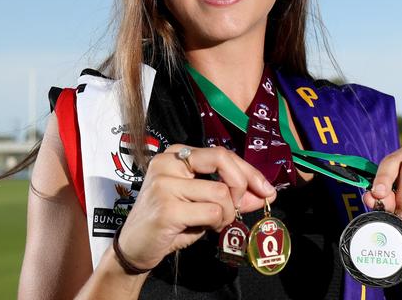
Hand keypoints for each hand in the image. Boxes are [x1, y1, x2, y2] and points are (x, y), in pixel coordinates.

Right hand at [116, 144, 276, 270]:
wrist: (134, 247)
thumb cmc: (170, 223)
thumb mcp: (203, 203)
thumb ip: (232, 196)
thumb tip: (265, 194)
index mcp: (175, 154)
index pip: (221, 153)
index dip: (249, 171)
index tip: (267, 189)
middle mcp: (167, 162)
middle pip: (222, 160)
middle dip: (242, 184)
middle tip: (241, 207)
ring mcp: (164, 183)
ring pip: (221, 192)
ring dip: (227, 213)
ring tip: (215, 223)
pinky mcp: (167, 207)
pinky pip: (212, 211)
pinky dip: (217, 223)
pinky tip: (204, 228)